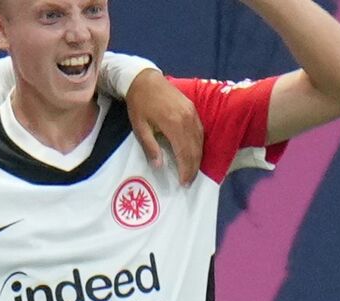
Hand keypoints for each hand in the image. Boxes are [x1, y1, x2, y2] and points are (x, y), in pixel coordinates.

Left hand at [125, 70, 203, 185]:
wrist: (145, 79)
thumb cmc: (139, 104)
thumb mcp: (139, 126)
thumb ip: (150, 147)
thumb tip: (159, 166)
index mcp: (173, 124)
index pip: (184, 153)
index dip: (185, 169)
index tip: (183, 183)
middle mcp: (187, 119)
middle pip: (195, 149)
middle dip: (193, 167)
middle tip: (189, 181)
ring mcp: (192, 113)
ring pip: (200, 141)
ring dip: (197, 158)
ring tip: (192, 171)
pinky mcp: (193, 109)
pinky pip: (200, 131)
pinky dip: (199, 145)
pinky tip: (195, 153)